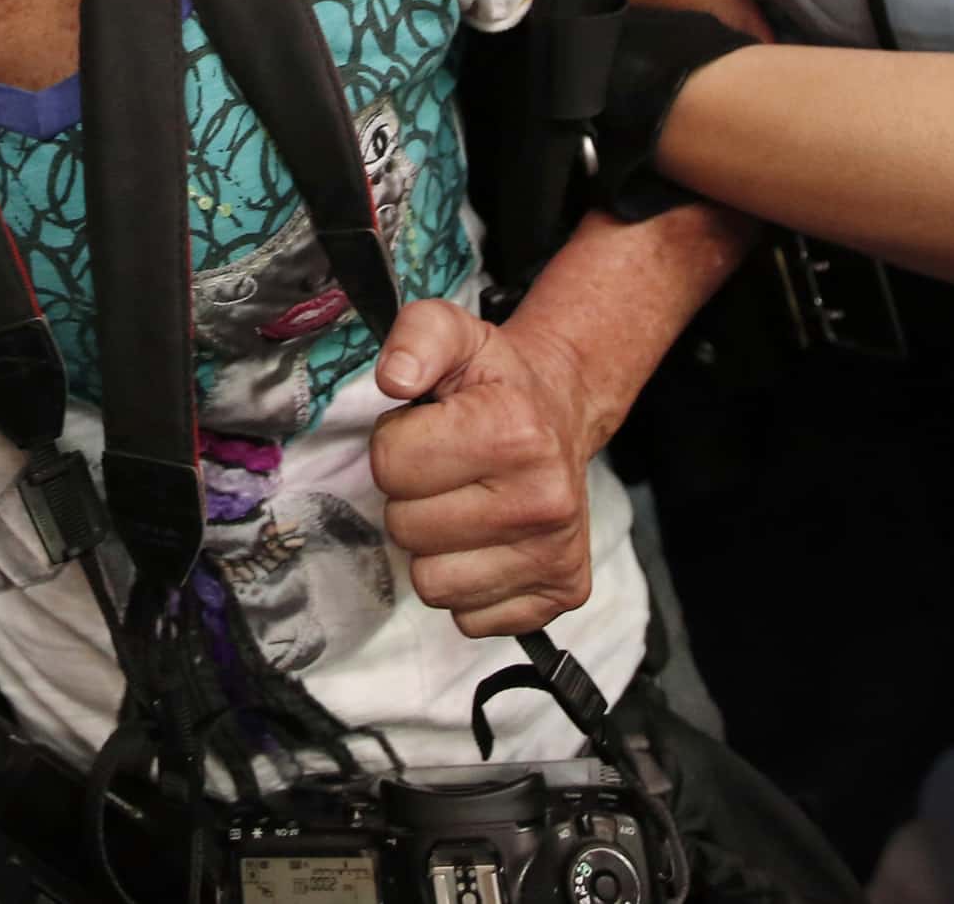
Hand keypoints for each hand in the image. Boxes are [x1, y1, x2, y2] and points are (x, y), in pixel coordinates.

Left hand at [368, 300, 598, 637]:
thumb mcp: (453, 334)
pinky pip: (469, 620)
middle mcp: (544, 501)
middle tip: (446, 472)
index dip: (396, 444)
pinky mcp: (560, 595)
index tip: (430, 430)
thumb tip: (395, 377)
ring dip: (434, 548)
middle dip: (412, 497)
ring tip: (463, 506)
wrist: (562, 414)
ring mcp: (555, 555)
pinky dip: (467, 587)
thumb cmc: (496, 383)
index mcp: (514, 433)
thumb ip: (415, 337)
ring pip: (432, 584)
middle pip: (406, 530)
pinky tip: (487, 543)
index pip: (390, 465)